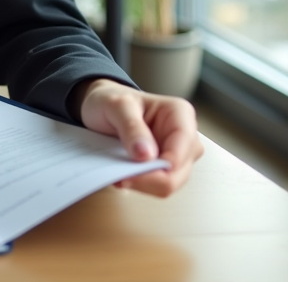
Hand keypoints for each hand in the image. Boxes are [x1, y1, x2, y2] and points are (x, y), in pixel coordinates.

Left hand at [74, 78, 203, 196]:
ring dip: (142, 183)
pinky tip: (123, 176)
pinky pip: (157, 186)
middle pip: (178, 174)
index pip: (181, 151)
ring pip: (169, 184)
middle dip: (148, 179)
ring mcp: (177, 155)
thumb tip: (146, 155)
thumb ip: (131, 126)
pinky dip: (139, 184)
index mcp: (180, 115)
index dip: (160, 168)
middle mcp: (185, 137)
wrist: (102, 107)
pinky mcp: (165, 168)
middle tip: (121, 176)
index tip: (131, 171)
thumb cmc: (112, 100)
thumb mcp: (116, 105)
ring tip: (119, 173)